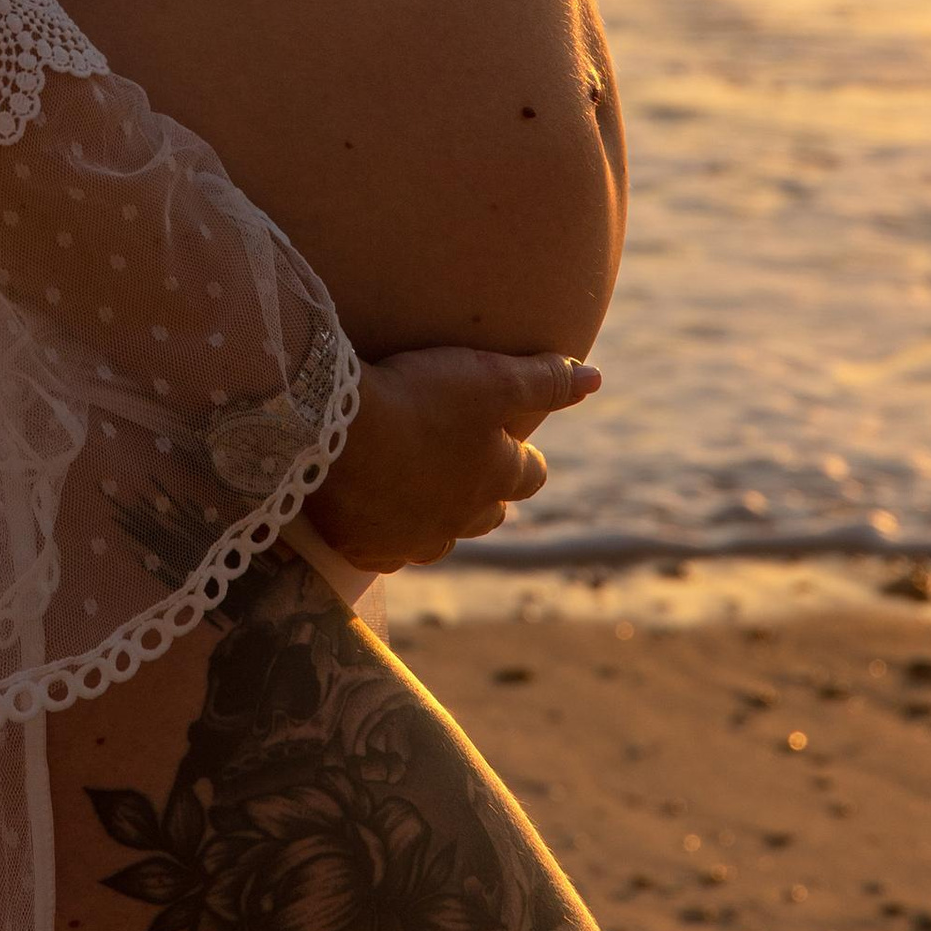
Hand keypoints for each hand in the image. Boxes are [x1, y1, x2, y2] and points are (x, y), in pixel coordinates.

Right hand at [304, 345, 600, 572]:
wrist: (334, 432)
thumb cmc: (419, 398)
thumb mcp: (490, 377)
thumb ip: (544, 380)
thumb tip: (596, 378)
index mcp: (496, 478)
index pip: (529, 475)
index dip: (526, 458)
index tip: (518, 445)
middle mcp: (461, 518)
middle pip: (488, 514)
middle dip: (486, 493)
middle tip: (470, 469)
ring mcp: (414, 539)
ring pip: (440, 538)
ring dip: (439, 518)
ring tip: (424, 495)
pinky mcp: (368, 548)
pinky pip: (388, 552)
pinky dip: (388, 536)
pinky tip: (376, 518)